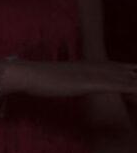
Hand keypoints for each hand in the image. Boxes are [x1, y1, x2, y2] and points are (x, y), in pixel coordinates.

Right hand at [7, 59, 136, 99]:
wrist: (27, 74)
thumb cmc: (36, 78)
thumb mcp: (54, 78)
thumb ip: (65, 79)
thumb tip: (63, 81)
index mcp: (86, 65)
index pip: (114, 67)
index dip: (128, 69)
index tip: (136, 69)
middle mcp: (94, 67)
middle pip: (125, 70)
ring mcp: (93, 74)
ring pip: (125, 77)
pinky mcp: (91, 83)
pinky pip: (117, 86)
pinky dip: (130, 87)